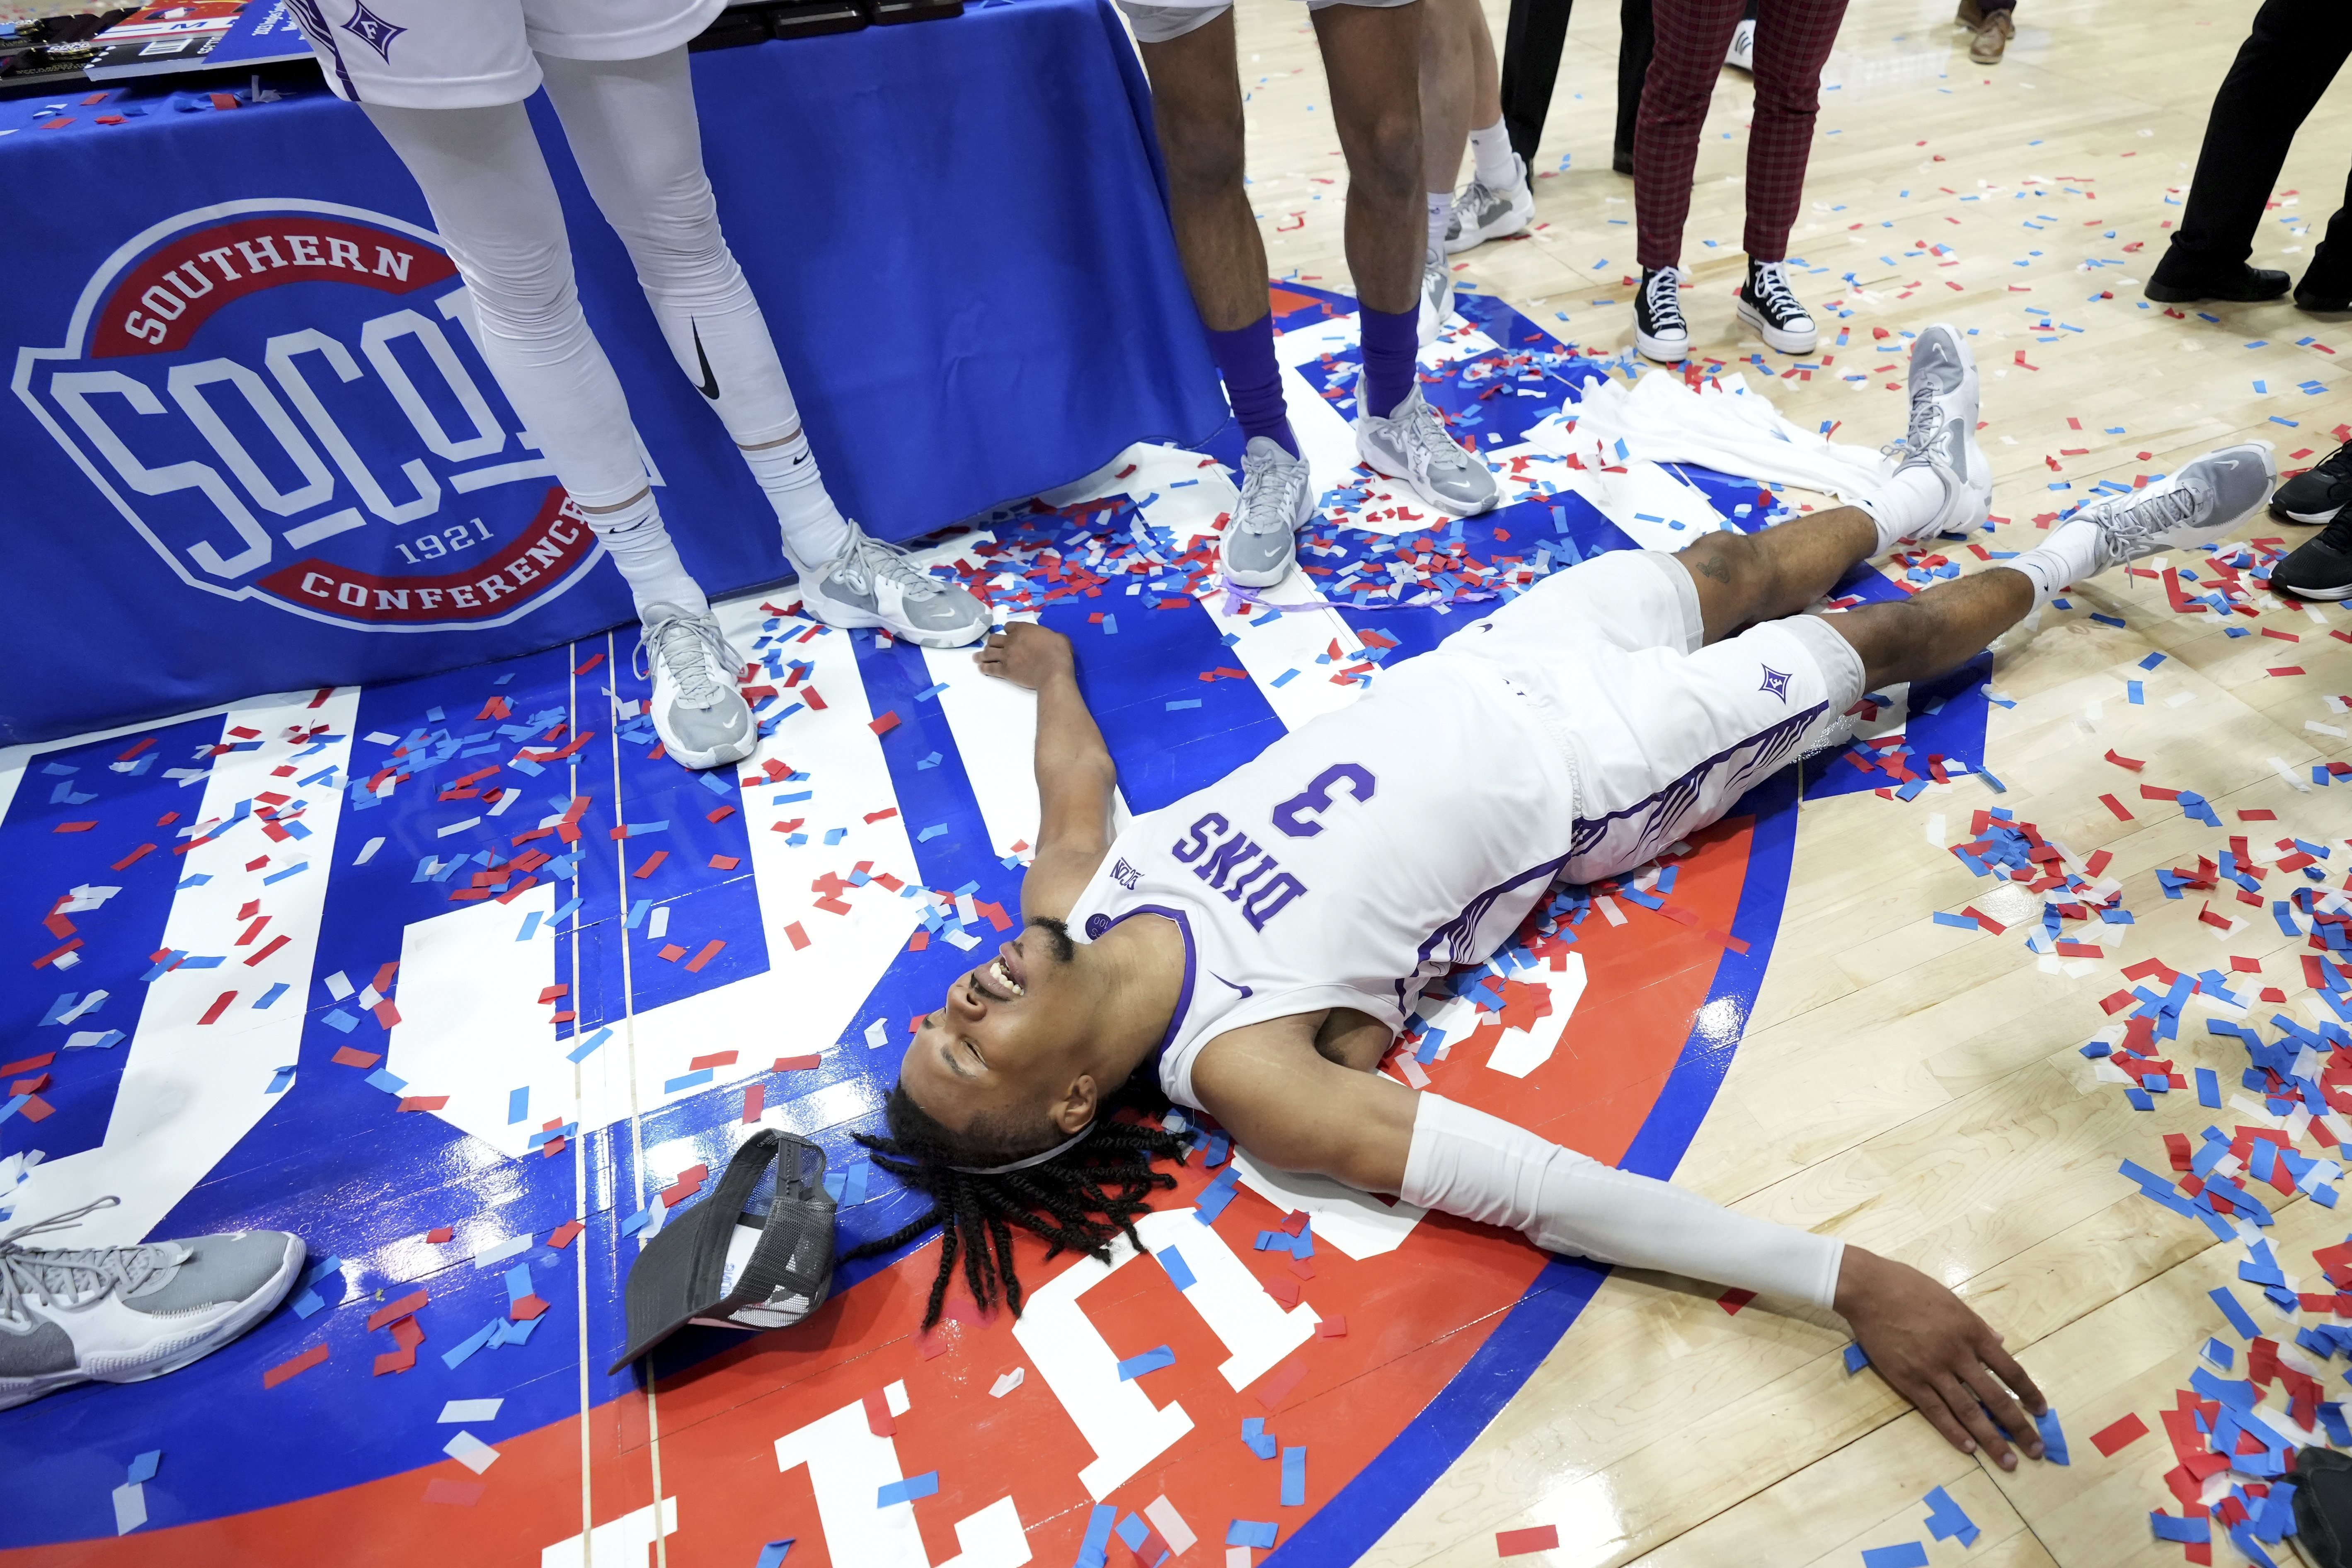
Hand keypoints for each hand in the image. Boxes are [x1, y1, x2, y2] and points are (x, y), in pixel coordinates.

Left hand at [976, 621, 1073, 690]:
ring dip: (981, 655)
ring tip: (976, 657)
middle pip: (993, 639)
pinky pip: (990, 668)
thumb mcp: (1059, 637)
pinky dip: (984, 668)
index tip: (1009, 635)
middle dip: (991, 642)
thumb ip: (1050, 636)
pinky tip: (981, 668)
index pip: (1008, 626)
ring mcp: (1006, 656)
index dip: (1008, 630)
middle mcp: (1011, 641)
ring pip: (987, 652)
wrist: (1053, 672)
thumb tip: (1052, 639)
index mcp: (1023, 629)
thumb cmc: (1059, 653)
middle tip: (990, 646)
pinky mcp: (1005, 670)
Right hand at [1835, 1246, 2047, 1468]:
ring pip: (1968, 1411)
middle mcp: (1957, 1354)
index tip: (2041, 1411)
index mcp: (1971, 1332)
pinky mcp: (1908, 1380)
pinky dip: (1953, 1431)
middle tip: (2036, 1451)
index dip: (2029, 1392)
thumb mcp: (1952, 1300)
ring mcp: (1932, 1370)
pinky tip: (1969, 1448)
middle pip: (1995, 1397)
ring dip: (1991, 1439)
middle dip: (2018, 1427)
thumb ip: (1977, 1325)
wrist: (1869, 1289)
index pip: (2010, 1369)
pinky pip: (1935, 1411)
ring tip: (2008, 1462)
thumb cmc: (1910, 1287)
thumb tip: (2000, 1342)